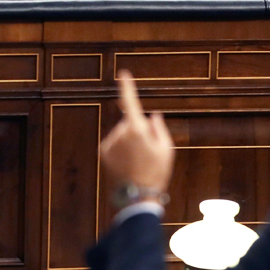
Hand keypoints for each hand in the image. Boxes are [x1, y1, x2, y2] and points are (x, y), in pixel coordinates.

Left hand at [101, 70, 174, 196]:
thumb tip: (153, 115)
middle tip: (148, 151)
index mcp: (137, 129)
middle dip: (138, 130)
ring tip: (138, 160)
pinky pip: (114, 143)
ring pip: (122, 134)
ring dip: (129, 141)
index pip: (130, 103)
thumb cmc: (156, 172)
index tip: (123, 74)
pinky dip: (121, 148)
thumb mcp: (166, 149)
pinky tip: (128, 162)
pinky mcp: (104, 152)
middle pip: (130, 122)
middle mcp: (120, 133)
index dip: (127, 87)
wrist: (137, 196)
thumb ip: (159, 128)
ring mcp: (110, 143)